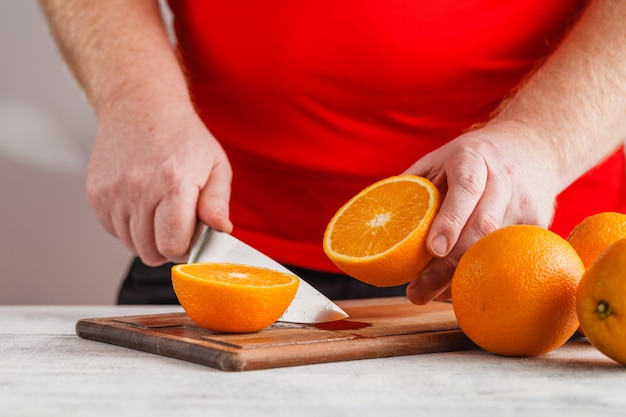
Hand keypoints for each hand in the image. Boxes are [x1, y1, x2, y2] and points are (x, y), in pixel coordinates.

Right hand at [86, 101, 231, 265]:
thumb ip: (218, 203)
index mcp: (173, 184)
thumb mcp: (215, 165)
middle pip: (150, 252)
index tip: (191, 237)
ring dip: (147, 237)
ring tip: (159, 210)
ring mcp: (113, 193)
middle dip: (168, 246)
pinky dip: (128, 226)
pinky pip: (113, 231)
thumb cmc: (183, 137)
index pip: (172, 245)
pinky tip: (141, 203)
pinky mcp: (96, 194)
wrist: (140, 106)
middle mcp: (138, 189)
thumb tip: (222, 231)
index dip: (185, 249)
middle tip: (178, 224)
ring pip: (131, 245)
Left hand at [403, 123, 558, 303]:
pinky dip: (481, 276)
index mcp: (473, 158)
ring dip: (461, 278)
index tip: (433, 249)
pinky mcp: (538, 224)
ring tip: (429, 295)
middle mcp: (504, 179)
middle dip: (450, 265)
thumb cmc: (469, 159)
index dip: (451, 220)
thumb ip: (411, 188)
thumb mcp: (437, 161)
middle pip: (482, 228)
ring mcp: (525, 203)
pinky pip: (508, 257)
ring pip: (496, 250)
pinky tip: (457, 287)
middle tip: (417, 292)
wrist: (529, 147)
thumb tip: (375, 222)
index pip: (466, 188)